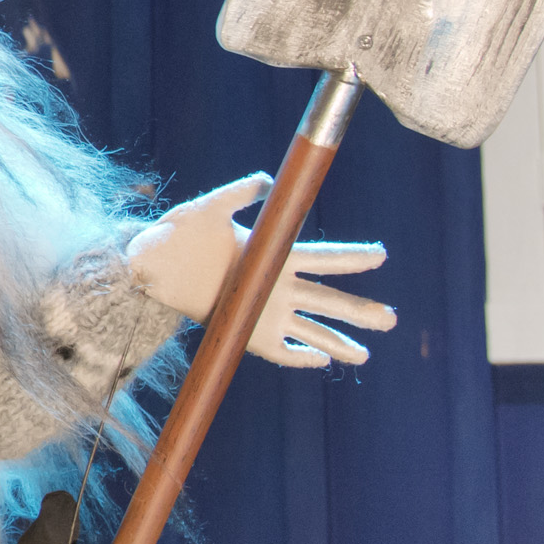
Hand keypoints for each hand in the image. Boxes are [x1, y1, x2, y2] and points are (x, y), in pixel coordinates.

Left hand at [126, 172, 393, 366]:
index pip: (322, 258)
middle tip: (392, 319)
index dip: (351, 257)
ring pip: (311, 330)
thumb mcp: (209, 208)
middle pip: (328, 300)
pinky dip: (299, 357)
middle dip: (359, 310)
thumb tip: (268, 181)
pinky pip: (279, 351)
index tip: (381, 255)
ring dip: (338, 343)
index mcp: (274, 255)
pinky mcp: (247, 334)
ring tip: (366, 356)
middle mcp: (277, 286)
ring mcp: (264, 312)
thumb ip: (239, 193)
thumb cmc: (179, 232)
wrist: (150, 264)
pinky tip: (320, 362)